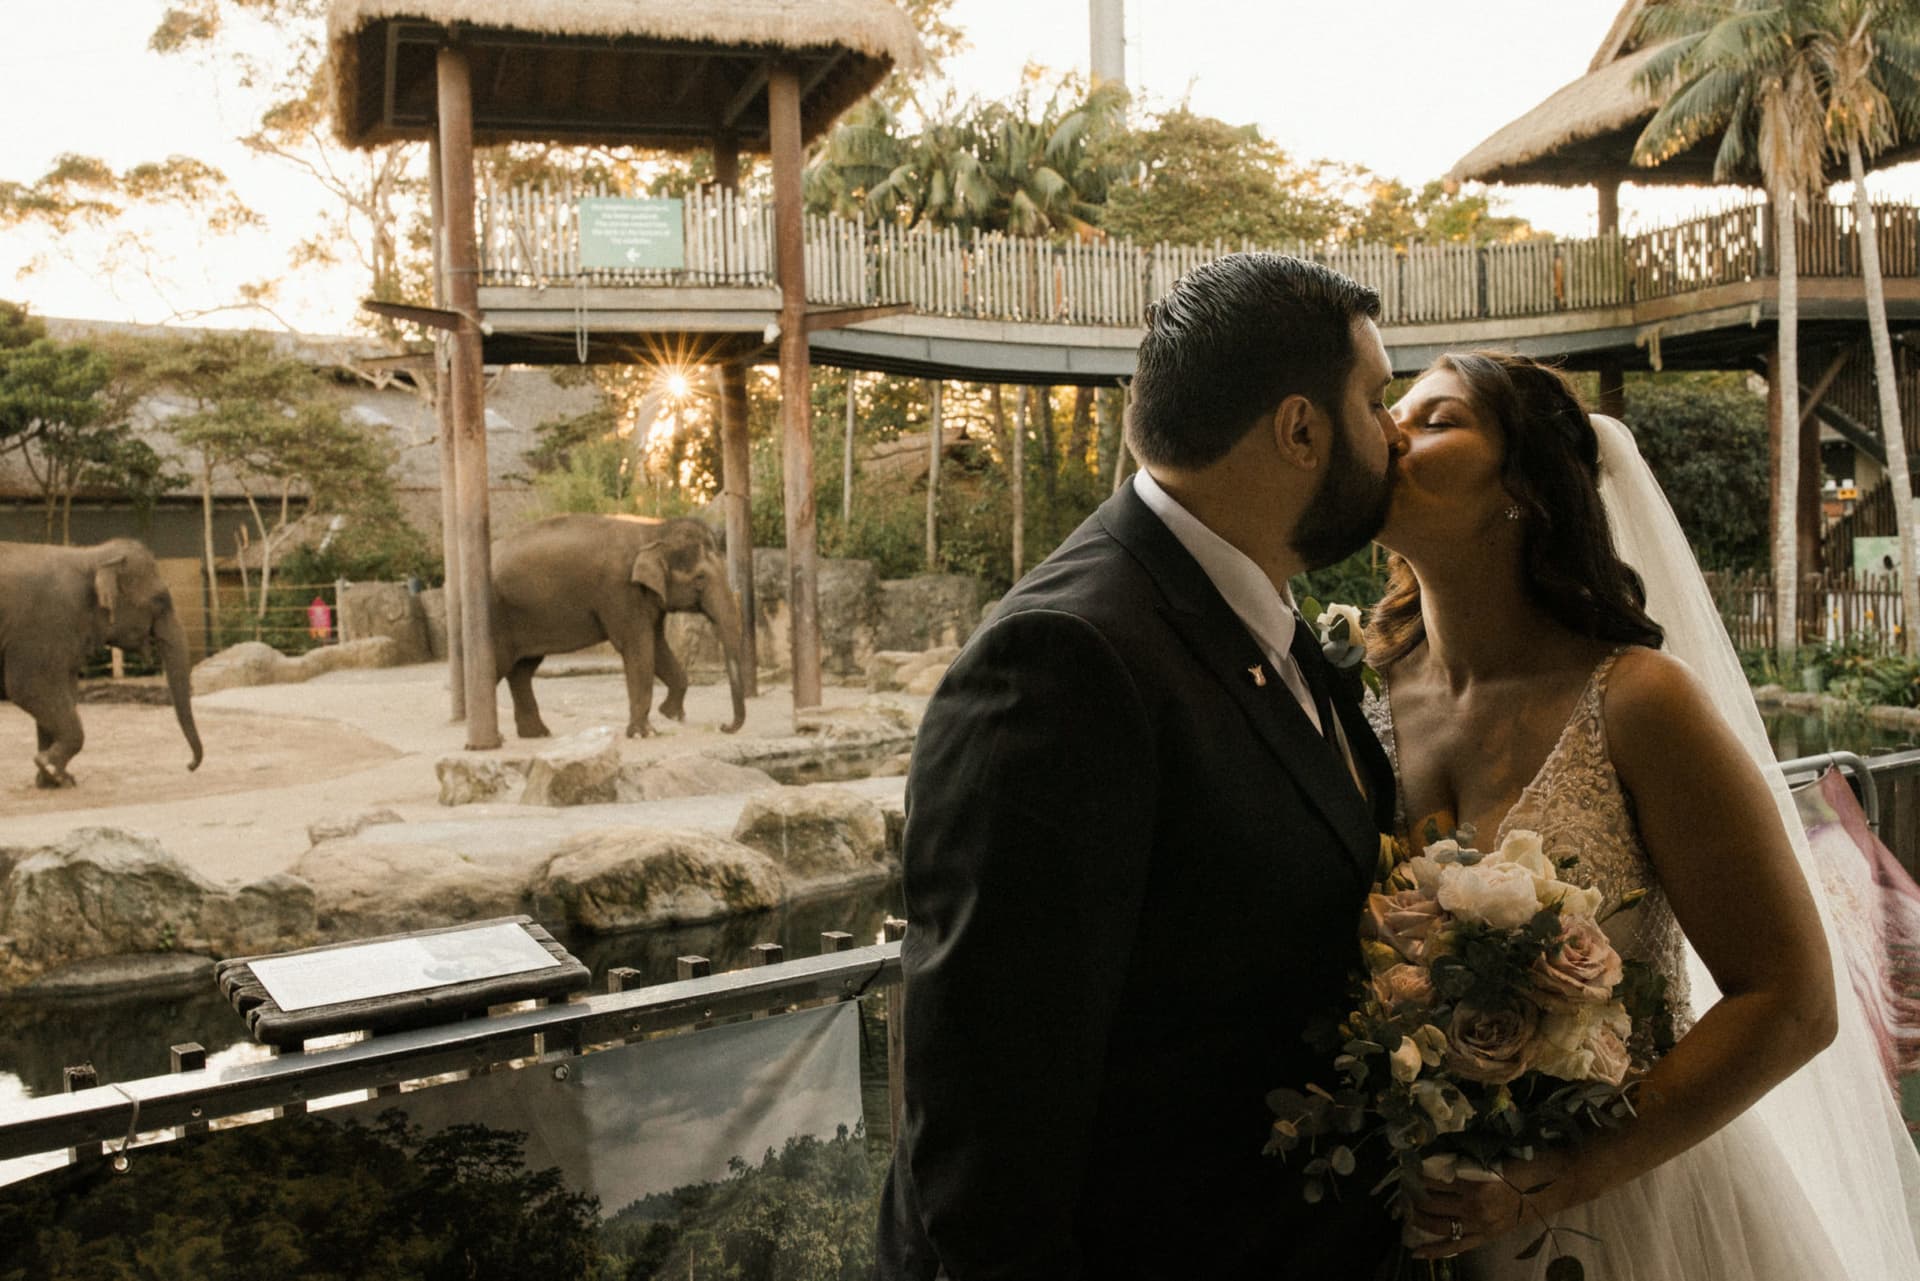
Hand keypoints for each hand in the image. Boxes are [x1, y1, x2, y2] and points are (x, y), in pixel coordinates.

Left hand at [1404, 1149, 1576, 1259]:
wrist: (1558, 1184)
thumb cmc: (1528, 1162)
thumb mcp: (1493, 1155)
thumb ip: (1465, 1159)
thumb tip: (1436, 1157)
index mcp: (1476, 1184)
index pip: (1435, 1179)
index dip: (1419, 1171)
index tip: (1410, 1165)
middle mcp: (1475, 1208)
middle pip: (1431, 1203)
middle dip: (1413, 1194)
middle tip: (1405, 1184)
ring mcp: (1481, 1226)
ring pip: (1438, 1225)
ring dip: (1418, 1217)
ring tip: (1408, 1208)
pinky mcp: (1488, 1237)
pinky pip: (1457, 1246)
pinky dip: (1435, 1250)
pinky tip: (1417, 1251)